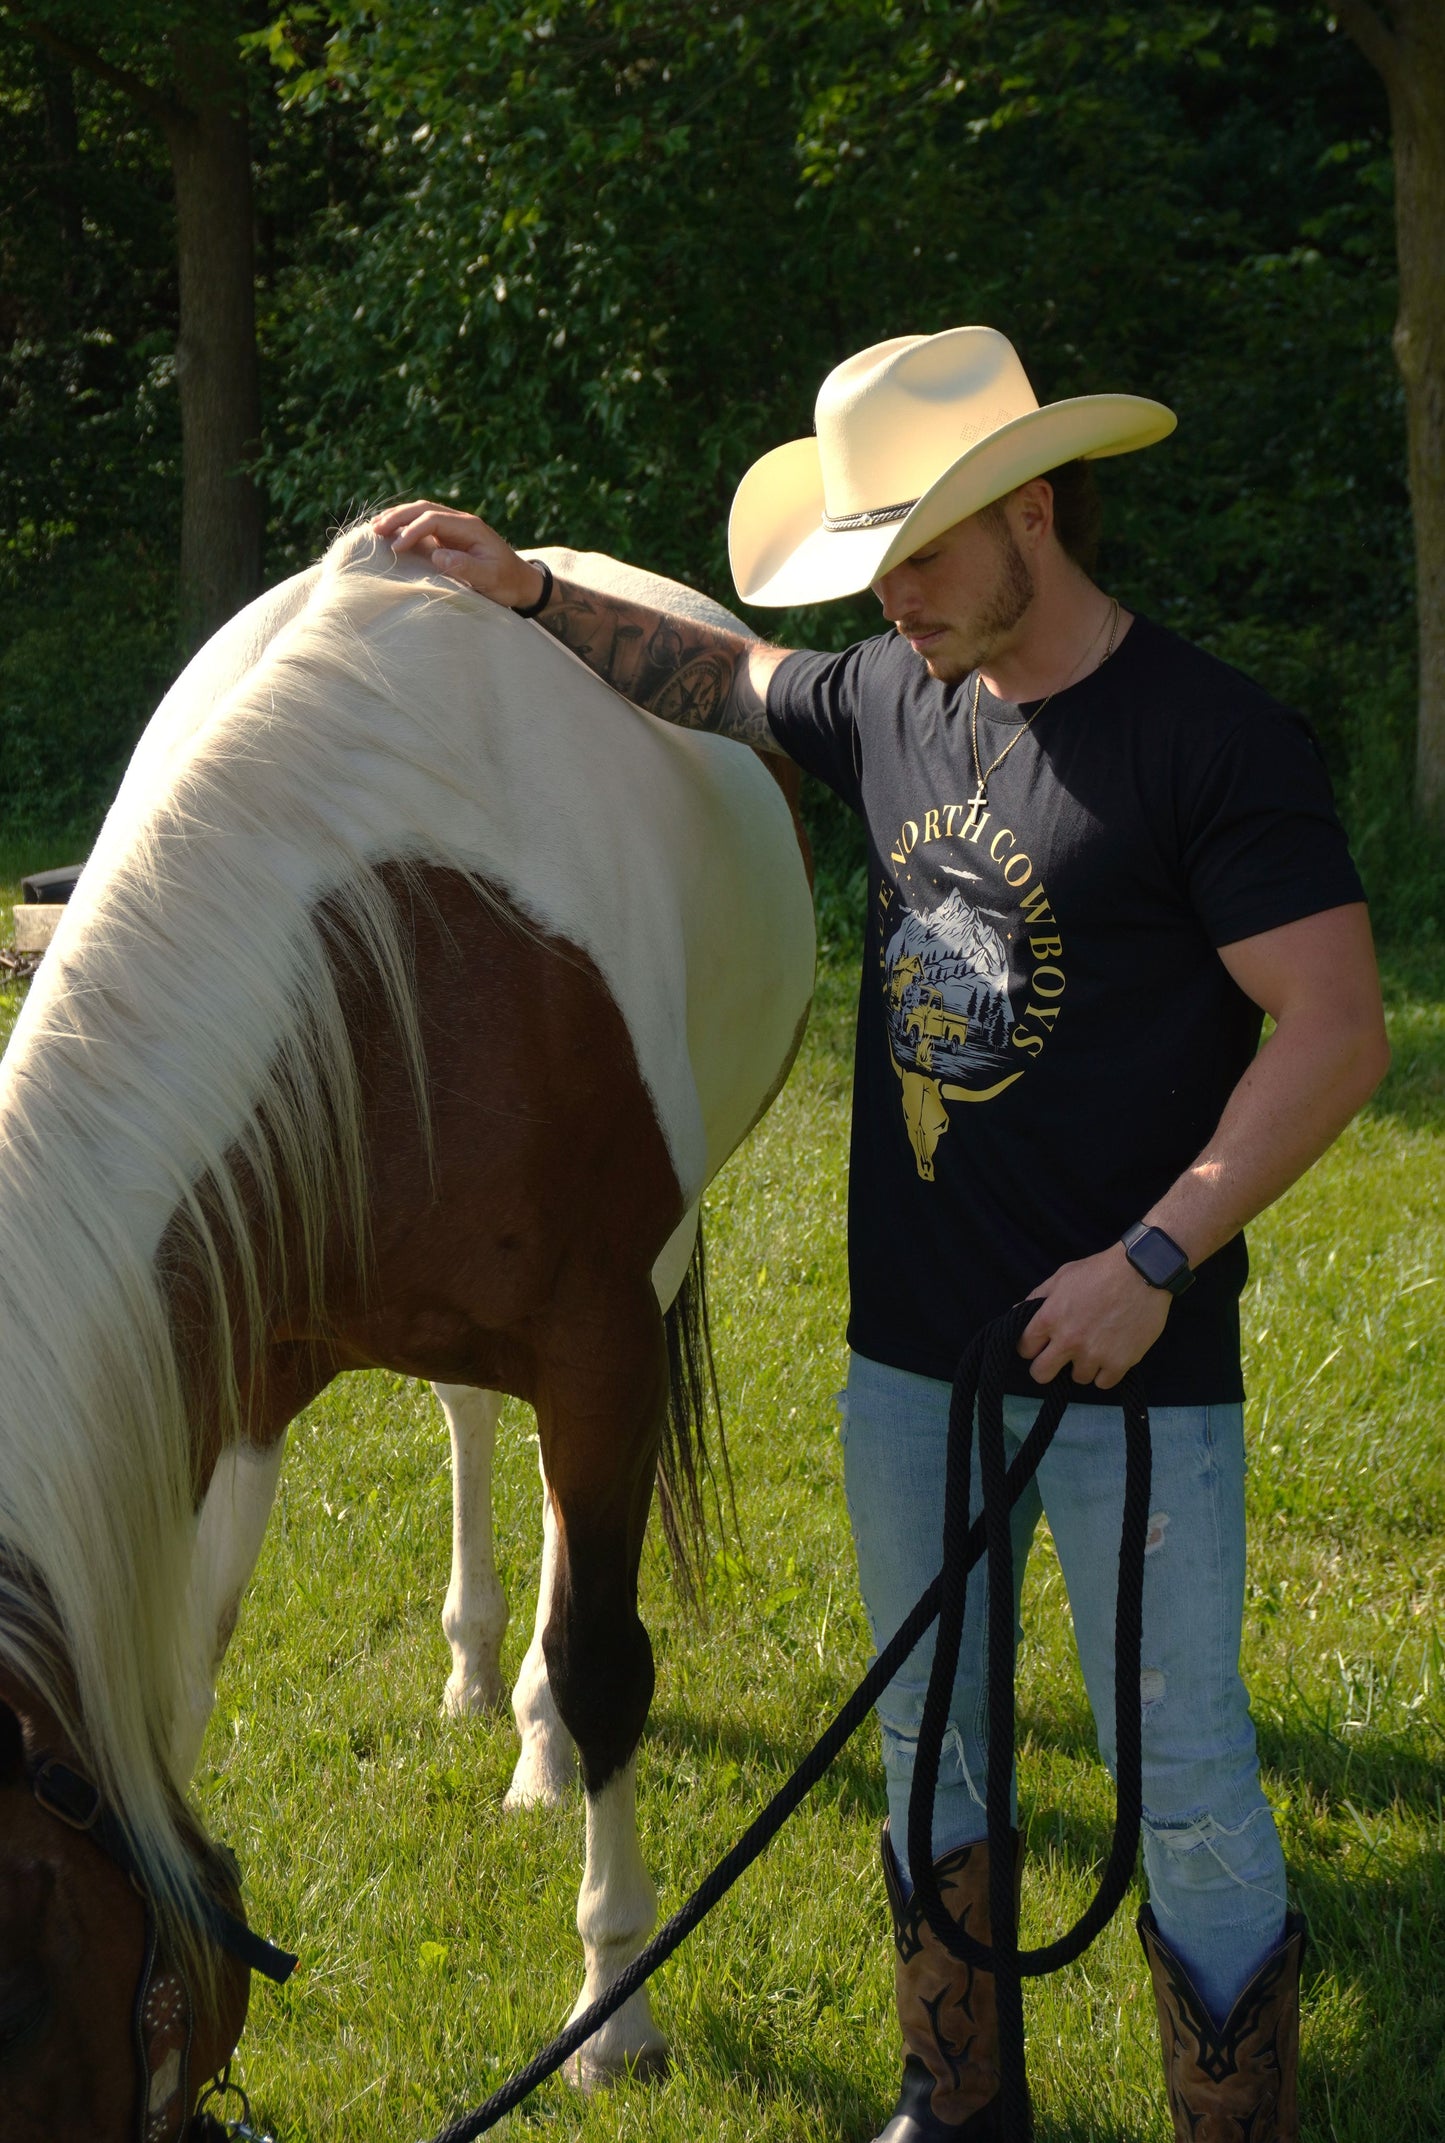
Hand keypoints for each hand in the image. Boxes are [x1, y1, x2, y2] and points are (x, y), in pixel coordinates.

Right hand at [370, 500, 543, 609]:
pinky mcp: (448, 537)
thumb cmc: (506, 583)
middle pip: (424, 509)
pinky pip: (422, 525)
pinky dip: (404, 526)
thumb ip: (466, 567)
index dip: (412, 531)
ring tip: (374, 528)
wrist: (520, 582)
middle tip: (375, 531)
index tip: (397, 548)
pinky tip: (388, 532)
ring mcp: (454, 528)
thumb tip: (437, 556)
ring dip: (398, 518)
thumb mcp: (490, 578)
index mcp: (471, 527)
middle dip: (398, 517)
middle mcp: (461, 522)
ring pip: (421, 512)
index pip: (434, 519)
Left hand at [1017, 1243, 1170, 1389]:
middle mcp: (1069, 1341)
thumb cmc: (1100, 1271)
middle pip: (1041, 1374)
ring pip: (1077, 1378)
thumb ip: (1038, 1297)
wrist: (1142, 1272)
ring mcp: (1094, 1354)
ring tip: (1094, 1348)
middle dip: (1046, 1367)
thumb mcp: (1062, 1276)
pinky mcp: (1120, 1363)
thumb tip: (1017, 1313)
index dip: (1031, 1346)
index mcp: (1050, 1318)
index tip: (1041, 1343)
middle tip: (1059, 1358)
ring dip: (1083, 1366)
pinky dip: (1106, 1373)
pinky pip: (1103, 1383)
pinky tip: (1109, 1356)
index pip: (1024, 1349)